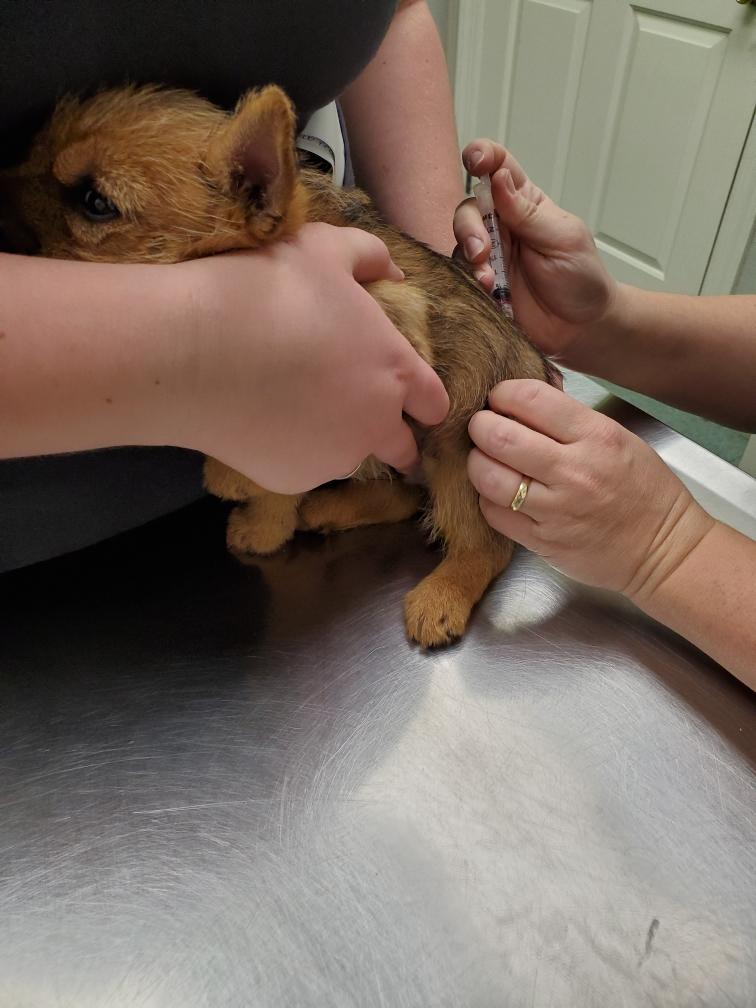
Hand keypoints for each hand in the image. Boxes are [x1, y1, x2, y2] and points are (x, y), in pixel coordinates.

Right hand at [171, 223, 448, 493]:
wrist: (194, 350)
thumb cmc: (269, 290)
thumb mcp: (325, 249)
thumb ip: (370, 258)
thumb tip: (394, 273)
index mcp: (395, 372)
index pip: (435, 403)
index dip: (423, 398)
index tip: (408, 396)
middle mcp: (375, 425)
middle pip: (404, 448)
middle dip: (392, 436)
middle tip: (354, 411)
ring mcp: (334, 459)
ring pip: (348, 456)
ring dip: (336, 440)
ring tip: (291, 405)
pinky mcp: (293, 481)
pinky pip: (303, 467)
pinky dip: (290, 451)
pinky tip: (260, 420)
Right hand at [453, 139, 617, 360]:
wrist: (580, 329)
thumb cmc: (580, 278)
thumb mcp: (562, 238)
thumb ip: (527, 212)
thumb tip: (499, 177)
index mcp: (524, 202)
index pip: (497, 167)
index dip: (482, 156)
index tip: (476, 162)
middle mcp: (501, 226)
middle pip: (468, 209)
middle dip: (469, 226)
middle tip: (482, 249)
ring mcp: (488, 257)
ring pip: (459, 243)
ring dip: (468, 257)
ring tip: (487, 279)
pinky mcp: (479, 286)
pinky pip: (459, 276)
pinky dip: (467, 282)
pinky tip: (486, 291)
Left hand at [467, 380, 713, 598]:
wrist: (663, 549)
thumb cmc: (642, 489)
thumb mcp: (618, 438)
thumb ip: (570, 419)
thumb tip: (522, 398)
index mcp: (596, 436)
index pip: (530, 399)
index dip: (503, 393)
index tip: (499, 399)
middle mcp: (574, 471)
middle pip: (499, 437)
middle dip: (480, 426)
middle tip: (482, 428)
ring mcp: (556, 510)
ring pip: (489, 477)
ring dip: (477, 463)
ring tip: (485, 459)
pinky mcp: (542, 541)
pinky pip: (494, 513)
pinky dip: (488, 499)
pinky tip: (498, 493)